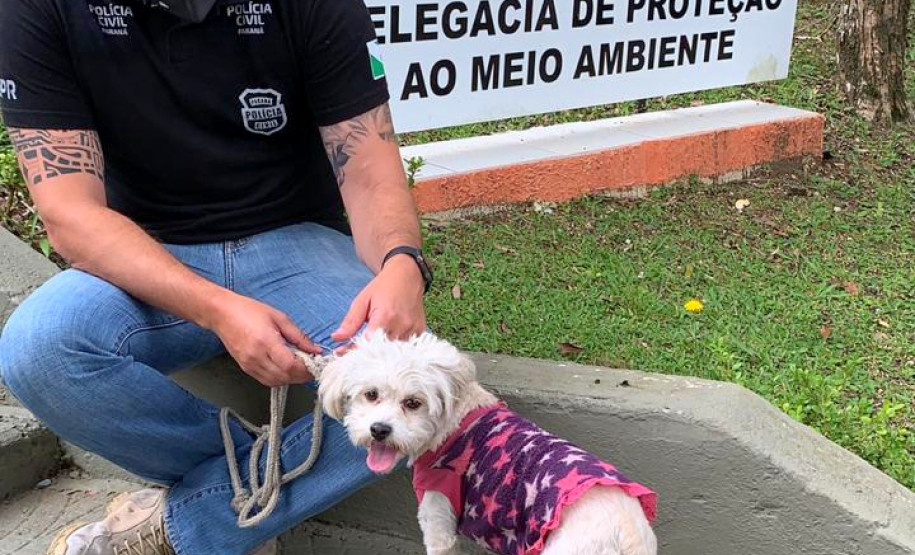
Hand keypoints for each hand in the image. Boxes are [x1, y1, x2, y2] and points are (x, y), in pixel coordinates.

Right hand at [207, 292, 321, 386]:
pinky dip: (279, 378)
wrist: (222, 314)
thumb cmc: (248, 311)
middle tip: (311, 366)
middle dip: (302, 375)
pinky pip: (266, 380)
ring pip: (276, 382)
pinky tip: (285, 369)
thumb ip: (298, 336)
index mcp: (265, 342)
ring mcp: (249, 365)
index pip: (290, 365)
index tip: (315, 363)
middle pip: (284, 377)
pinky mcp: (245, 368)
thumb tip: (314, 349)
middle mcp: (256, 357)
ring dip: (291, 378)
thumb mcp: (279, 318)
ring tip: (299, 367)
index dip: (306, 368)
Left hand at [332, 255, 426, 350]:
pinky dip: (396, 348)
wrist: (407, 275)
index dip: (355, 350)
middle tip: (355, 351)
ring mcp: (413, 329)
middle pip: (382, 351)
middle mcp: (401, 325)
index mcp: (385, 316)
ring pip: (394, 352)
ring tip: (373, 345)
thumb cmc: (383, 287)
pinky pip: (406, 346)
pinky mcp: (420, 330)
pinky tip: (389, 341)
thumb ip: (351, 321)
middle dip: (367, 354)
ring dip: (382, 352)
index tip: (343, 352)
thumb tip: (336, 337)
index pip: (368, 344)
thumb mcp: (362, 300)